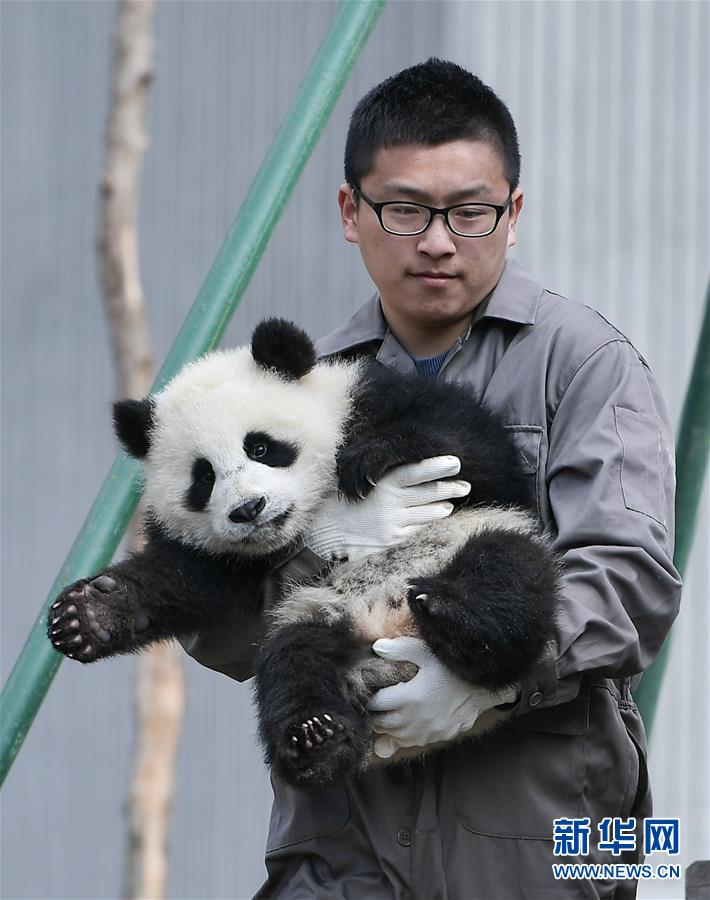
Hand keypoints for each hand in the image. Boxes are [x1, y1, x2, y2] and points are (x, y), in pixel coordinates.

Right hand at [306, 456, 469, 562]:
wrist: (327, 531)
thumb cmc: (344, 500)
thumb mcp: (361, 481)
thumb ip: (384, 475)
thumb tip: (412, 467)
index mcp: (382, 483)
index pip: (415, 472)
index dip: (437, 467)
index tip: (455, 462)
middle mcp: (390, 502)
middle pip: (428, 493)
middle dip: (449, 487)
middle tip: (465, 484)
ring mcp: (393, 522)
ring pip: (427, 512)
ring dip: (443, 505)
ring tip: (454, 500)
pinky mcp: (393, 538)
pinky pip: (416, 527)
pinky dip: (429, 520)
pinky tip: (438, 514)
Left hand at [367, 636, 517, 757]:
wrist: (485, 685)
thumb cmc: (454, 666)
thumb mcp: (427, 652)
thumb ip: (401, 649)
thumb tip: (377, 648)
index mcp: (410, 698)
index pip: (377, 704)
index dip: (368, 697)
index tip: (365, 691)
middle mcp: (417, 720)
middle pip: (382, 723)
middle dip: (372, 714)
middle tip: (368, 704)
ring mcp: (428, 732)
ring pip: (395, 736)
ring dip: (385, 727)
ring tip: (381, 714)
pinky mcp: (439, 736)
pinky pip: (412, 742)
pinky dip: (401, 736)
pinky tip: (400, 725)